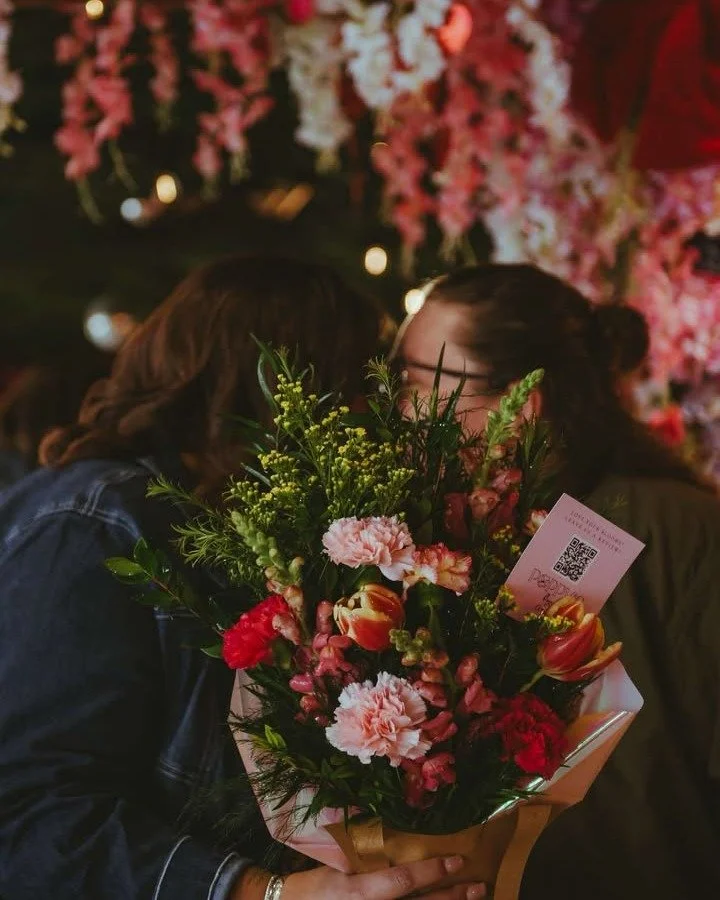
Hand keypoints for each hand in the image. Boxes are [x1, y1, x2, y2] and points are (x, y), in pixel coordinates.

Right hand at [281, 856, 485, 899]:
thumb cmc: (315, 885)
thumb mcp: (340, 868)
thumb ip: (371, 861)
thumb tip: (400, 843)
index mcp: (361, 893)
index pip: (402, 882)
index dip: (431, 872)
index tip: (456, 860)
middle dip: (452, 898)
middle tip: (479, 886)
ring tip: (472, 896)